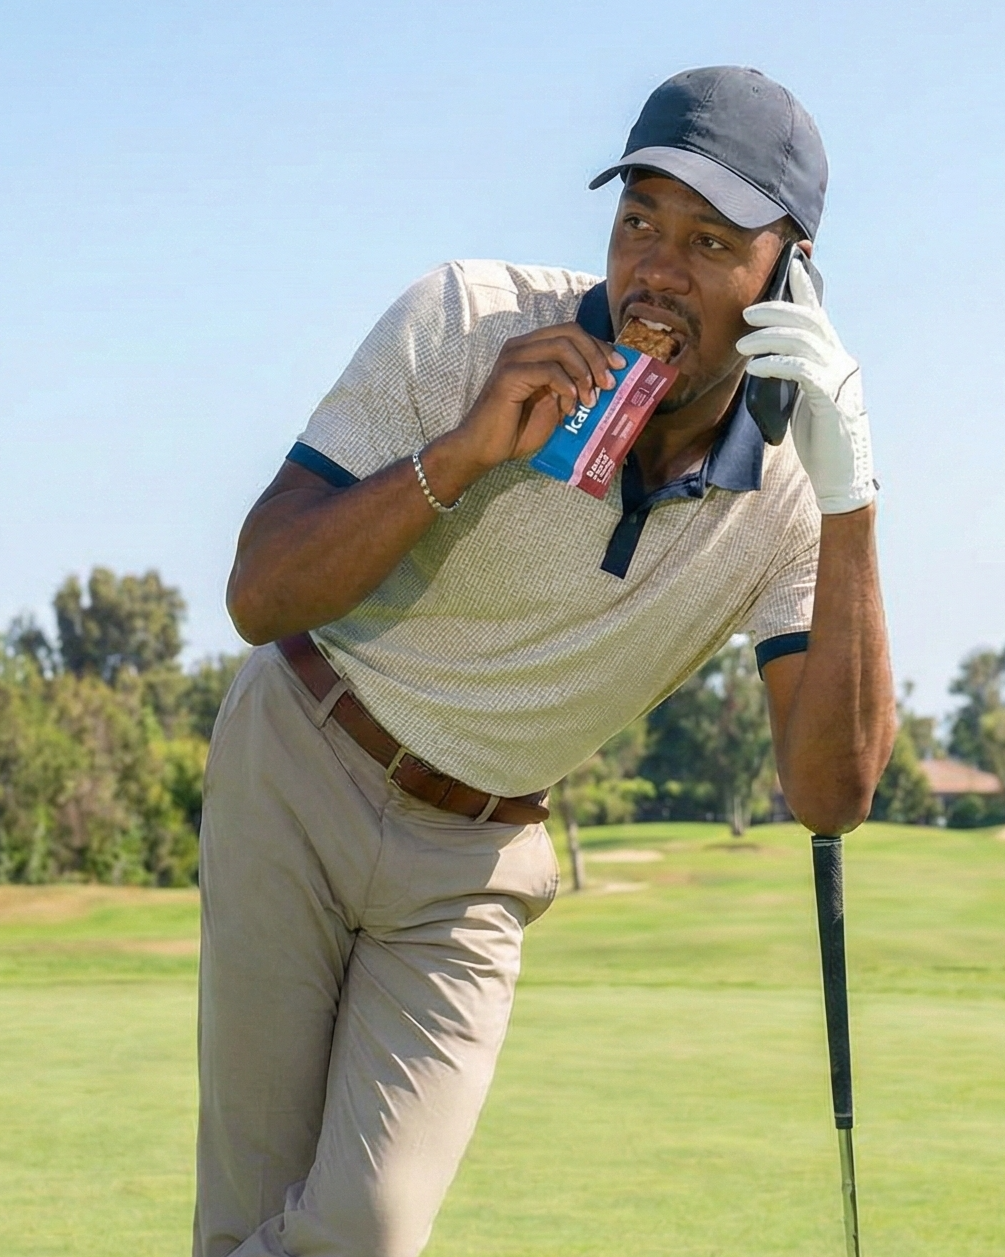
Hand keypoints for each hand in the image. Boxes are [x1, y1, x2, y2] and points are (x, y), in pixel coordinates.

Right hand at [446, 324, 626, 474]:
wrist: (484, 448)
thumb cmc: (517, 430)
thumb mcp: (555, 404)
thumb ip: (573, 386)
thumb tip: (606, 378)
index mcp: (532, 348)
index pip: (572, 333)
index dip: (599, 347)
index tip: (620, 367)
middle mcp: (521, 346)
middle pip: (571, 332)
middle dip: (597, 356)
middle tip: (610, 384)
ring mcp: (513, 357)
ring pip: (562, 346)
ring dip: (584, 372)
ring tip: (590, 400)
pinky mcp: (509, 374)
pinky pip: (548, 369)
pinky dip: (566, 386)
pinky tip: (569, 406)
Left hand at [737, 259, 876, 514]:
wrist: (841, 473)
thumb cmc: (820, 438)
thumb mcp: (804, 398)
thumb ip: (795, 374)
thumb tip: (769, 359)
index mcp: (834, 358)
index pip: (818, 314)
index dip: (805, 287)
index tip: (793, 261)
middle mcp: (840, 361)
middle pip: (809, 320)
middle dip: (777, 310)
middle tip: (747, 313)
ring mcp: (838, 378)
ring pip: (803, 341)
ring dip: (769, 338)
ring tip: (742, 345)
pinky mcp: (831, 399)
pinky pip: (801, 370)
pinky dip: (776, 363)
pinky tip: (755, 367)